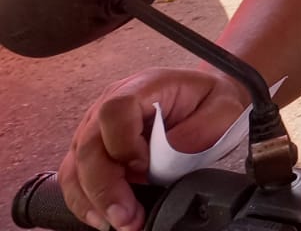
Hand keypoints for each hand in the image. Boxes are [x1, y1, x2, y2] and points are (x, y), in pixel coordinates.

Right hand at [60, 69, 248, 230]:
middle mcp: (111, 103)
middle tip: (126, 217)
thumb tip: (164, 162)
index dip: (122, 143)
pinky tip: (103, 218)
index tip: (144, 167)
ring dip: (92, 200)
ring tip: (118, 222)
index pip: (115, 110)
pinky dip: (86, 202)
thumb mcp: (223, 110)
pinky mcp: (94, 150)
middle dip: (103, 188)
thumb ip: (195, 133)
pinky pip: (75, 178)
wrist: (206, 101)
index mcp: (145, 86)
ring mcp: (97, 127)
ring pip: (75, 166)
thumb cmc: (211, 102)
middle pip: (88, 145)